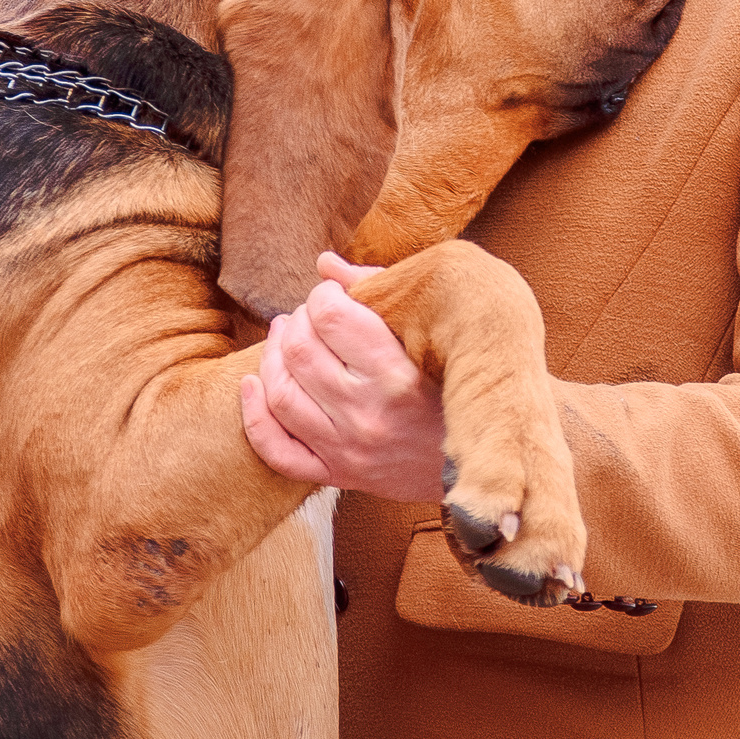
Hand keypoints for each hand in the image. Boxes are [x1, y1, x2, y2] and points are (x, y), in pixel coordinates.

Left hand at [238, 254, 446, 501]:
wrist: (487, 459)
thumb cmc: (459, 384)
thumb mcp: (433, 335)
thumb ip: (381, 293)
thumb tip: (324, 263)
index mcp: (396, 372)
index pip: (330, 316)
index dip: (322, 295)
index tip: (333, 296)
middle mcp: (368, 412)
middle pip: (298, 351)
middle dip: (295, 321)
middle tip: (309, 316)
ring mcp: (350, 448)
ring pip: (280, 394)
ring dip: (270, 357)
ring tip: (284, 339)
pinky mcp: (339, 475)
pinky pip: (276, 451)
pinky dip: (254, 416)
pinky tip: (252, 385)